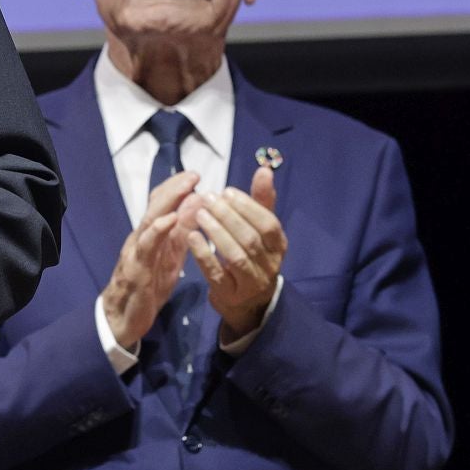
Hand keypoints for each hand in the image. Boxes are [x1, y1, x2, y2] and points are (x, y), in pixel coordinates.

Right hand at [100, 170, 200, 349]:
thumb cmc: (147, 287)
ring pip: (150, 220)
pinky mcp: (136, 269)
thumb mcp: (170, 257)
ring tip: (185, 188)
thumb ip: (182, 233)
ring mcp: (136, 252)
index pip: (161, 204)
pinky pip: (146, 246)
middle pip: (155, 206)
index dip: (176, 188)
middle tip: (194, 174)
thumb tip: (196, 206)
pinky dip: (158, 230)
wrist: (123, 318)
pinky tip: (170, 220)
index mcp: (152, 236)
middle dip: (174, 188)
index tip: (195, 175)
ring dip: (168, 202)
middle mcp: (141, 238)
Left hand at [188, 166, 286, 343]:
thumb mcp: (259, 229)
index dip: (248, 207)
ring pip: (235, 257)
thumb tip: (265, 169)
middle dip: (228, 216)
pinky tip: (191, 237)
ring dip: (216, 233)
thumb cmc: (253, 255)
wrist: (247, 301)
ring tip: (199, 214)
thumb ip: (261, 200)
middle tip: (207, 198)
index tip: (226, 191)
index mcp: (279, 246)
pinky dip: (204, 255)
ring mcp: (251, 283)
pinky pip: (217, 274)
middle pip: (250, 239)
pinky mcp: (230, 295)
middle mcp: (270, 266)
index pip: (268, 224)